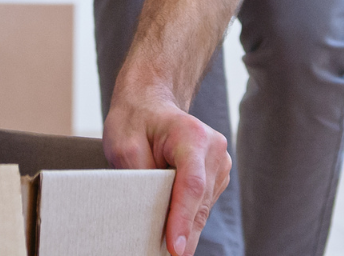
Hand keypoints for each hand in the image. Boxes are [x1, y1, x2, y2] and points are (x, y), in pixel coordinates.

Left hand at [104, 81, 230, 255]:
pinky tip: (171, 227)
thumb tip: (149, 214)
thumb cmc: (136, 120)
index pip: (191, 185)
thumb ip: (139, 177)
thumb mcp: (124, 144)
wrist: (150, 103)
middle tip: (165, 255)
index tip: (176, 248)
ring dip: (184, 228)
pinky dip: (187, 219)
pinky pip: (202, 206)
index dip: (182, 219)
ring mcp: (219, 163)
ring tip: (163, 243)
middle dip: (182, 233)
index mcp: (192, 135)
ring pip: (202, 209)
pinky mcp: (216, 177)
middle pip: (199, 202)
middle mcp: (214, 149)